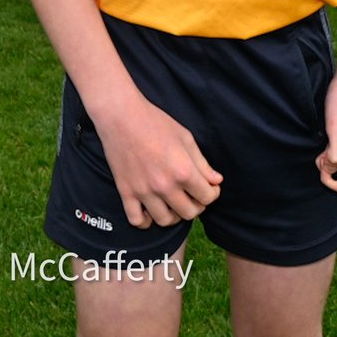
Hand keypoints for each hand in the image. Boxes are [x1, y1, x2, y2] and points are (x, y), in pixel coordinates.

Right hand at [91, 94, 221, 228]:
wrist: (120, 115)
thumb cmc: (154, 122)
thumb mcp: (184, 137)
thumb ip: (202, 162)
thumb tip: (216, 180)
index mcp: (183, 170)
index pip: (207, 197)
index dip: (212, 193)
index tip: (208, 186)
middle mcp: (164, 185)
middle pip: (189, 213)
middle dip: (196, 205)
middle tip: (192, 194)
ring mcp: (144, 191)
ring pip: (165, 221)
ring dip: (173, 215)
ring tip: (172, 202)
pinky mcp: (126, 192)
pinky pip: (137, 220)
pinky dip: (145, 221)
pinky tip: (149, 209)